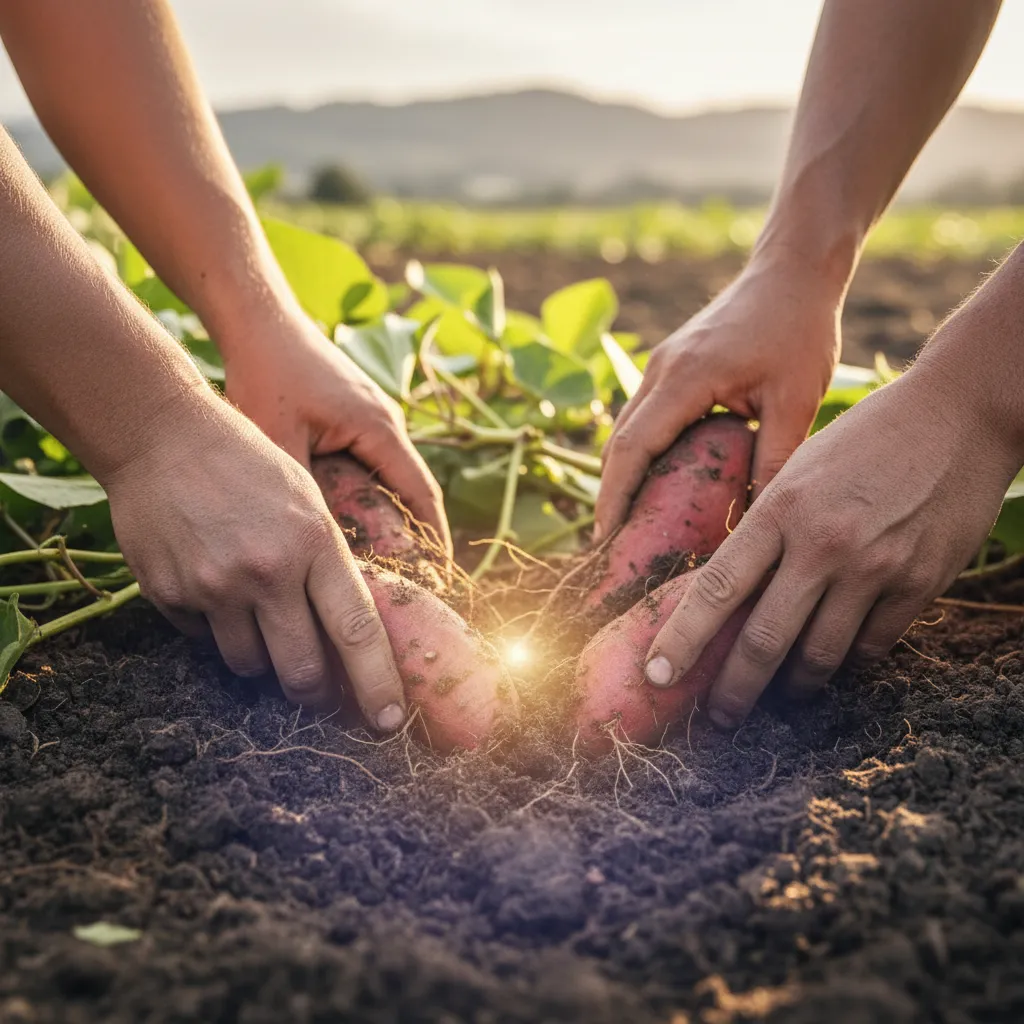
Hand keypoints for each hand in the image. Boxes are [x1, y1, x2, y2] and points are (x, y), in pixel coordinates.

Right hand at [103, 393, 408, 730]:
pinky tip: (211, 586)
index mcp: (314, 543)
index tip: (389, 721)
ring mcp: (214, 586)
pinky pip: (200, 639)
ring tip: (258, 620)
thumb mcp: (308, 502)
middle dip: (314, 692)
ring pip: (247, 665)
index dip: (377, 682)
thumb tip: (346, 632)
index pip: (356, 630)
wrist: (162, 436)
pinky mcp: (169, 594)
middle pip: (300, 671)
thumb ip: (327, 565)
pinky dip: (213, 628)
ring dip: (261, 660)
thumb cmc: (249, 464)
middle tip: (317, 691)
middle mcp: (267, 571)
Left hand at [221, 309, 450, 554]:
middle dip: (417, 534)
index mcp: (380, 429)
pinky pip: (373, 464)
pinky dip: (371, 495)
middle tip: (412, 580)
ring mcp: (370, 419)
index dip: (433, 538)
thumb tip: (311, 544)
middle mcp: (385, 424)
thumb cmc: (266, 371)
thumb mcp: (278, 438)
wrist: (256, 319)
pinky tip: (352, 521)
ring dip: (392, 515)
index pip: (422, 494)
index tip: (438, 578)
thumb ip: (299, 488)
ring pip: (392, 478)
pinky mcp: (352, 417)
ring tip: (385, 561)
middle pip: (413, 489)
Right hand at [595, 253, 842, 538]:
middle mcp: (659, 371)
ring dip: (621, 477)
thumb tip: (759, 521)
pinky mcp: (669, 366)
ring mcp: (659, 366)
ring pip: (625, 431)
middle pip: (618, 443)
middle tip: (612, 547)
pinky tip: (653, 484)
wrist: (793, 270)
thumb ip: (775, 459)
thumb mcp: (797, 399)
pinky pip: (642, 418)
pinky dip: (639, 455)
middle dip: (609, 496)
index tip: (608, 539)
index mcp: (684, 378)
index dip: (615, 497)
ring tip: (627, 525)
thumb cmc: (799, 329)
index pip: (634, 447)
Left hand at [642, 356, 1021, 728]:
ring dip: (794, 687)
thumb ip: (766, 526)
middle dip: (734, 690)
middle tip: (719, 719)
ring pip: (820, 656)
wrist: (957, 416)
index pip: (717, 587)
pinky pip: (872, 647)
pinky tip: (835, 664)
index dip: (682, 639)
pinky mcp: (919, 583)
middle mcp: (822, 543)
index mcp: (779, 509)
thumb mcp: (799, 469)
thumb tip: (728, 586)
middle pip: (764, 639)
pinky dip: (848, 664)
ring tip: (781, 698)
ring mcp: (874, 567)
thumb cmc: (864, 439)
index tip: (657, 676)